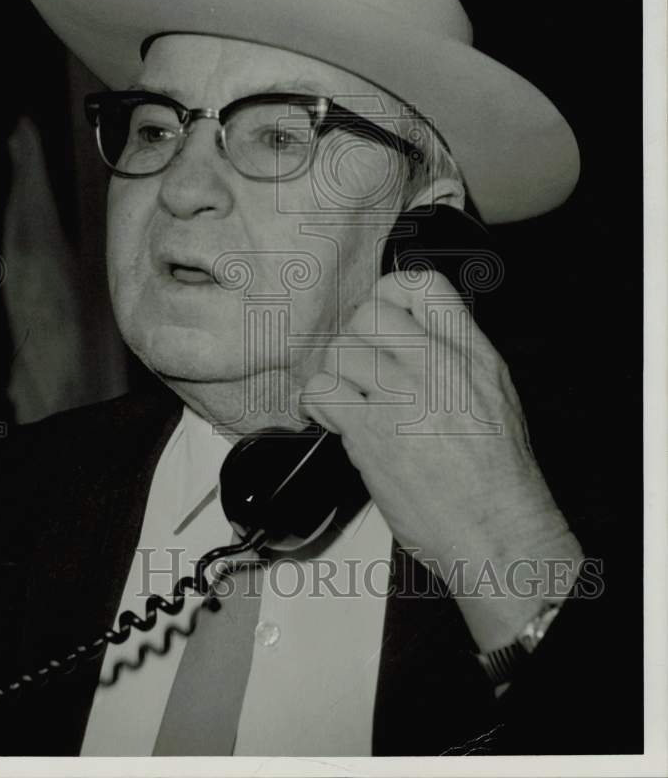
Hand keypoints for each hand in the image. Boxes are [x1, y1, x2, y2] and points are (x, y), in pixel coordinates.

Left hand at [301, 269, 583, 649]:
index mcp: (470, 354)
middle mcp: (436, 366)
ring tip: (350, 402)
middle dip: (356, 340)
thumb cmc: (497, 477)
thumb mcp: (495, 395)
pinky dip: (319, 405)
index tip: (381, 322)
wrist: (496, 531)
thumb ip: (457, 355)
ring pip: (340, 350)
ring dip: (337, 376)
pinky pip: (322, 390)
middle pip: (369, 312)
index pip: (422, 285)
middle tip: (361, 370)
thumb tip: (415, 331)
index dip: (390, 295)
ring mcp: (402, 396)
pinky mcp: (370, 432)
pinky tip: (336, 421)